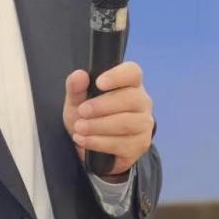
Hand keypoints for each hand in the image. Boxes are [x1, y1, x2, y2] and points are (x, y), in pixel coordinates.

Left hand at [63, 62, 153, 176]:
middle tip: (81, 111)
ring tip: (79, 128)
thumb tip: (79, 75)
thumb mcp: (76, 100)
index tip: (99, 83)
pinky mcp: (140, 145)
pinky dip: (99, 142)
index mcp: (130, 84)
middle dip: (102, 106)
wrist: (91, 144)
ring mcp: (144, 124)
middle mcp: (142, 102)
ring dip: (99, 126)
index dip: (117, 76)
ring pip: (126, 123)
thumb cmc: (88, 115)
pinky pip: (122, 144)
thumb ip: (75, 87)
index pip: (133, 73)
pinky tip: (84, 140)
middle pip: (130, 99)